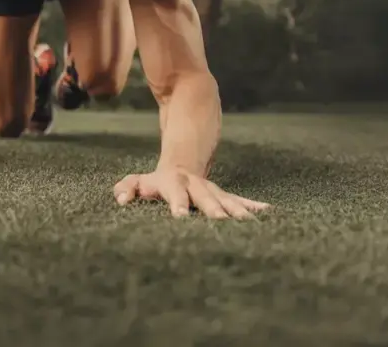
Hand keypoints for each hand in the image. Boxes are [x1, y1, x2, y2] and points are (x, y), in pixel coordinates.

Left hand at [113, 168, 269, 218]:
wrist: (181, 164)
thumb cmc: (155, 182)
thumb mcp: (138, 181)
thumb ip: (126, 188)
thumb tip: (120, 199)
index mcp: (174, 183)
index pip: (175, 194)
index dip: (178, 204)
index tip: (180, 217)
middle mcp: (196, 186)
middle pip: (206, 198)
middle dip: (213, 209)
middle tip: (220, 222)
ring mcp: (212, 191)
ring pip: (226, 200)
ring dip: (236, 211)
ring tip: (247, 223)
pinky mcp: (223, 197)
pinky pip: (239, 201)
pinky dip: (252, 206)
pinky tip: (268, 212)